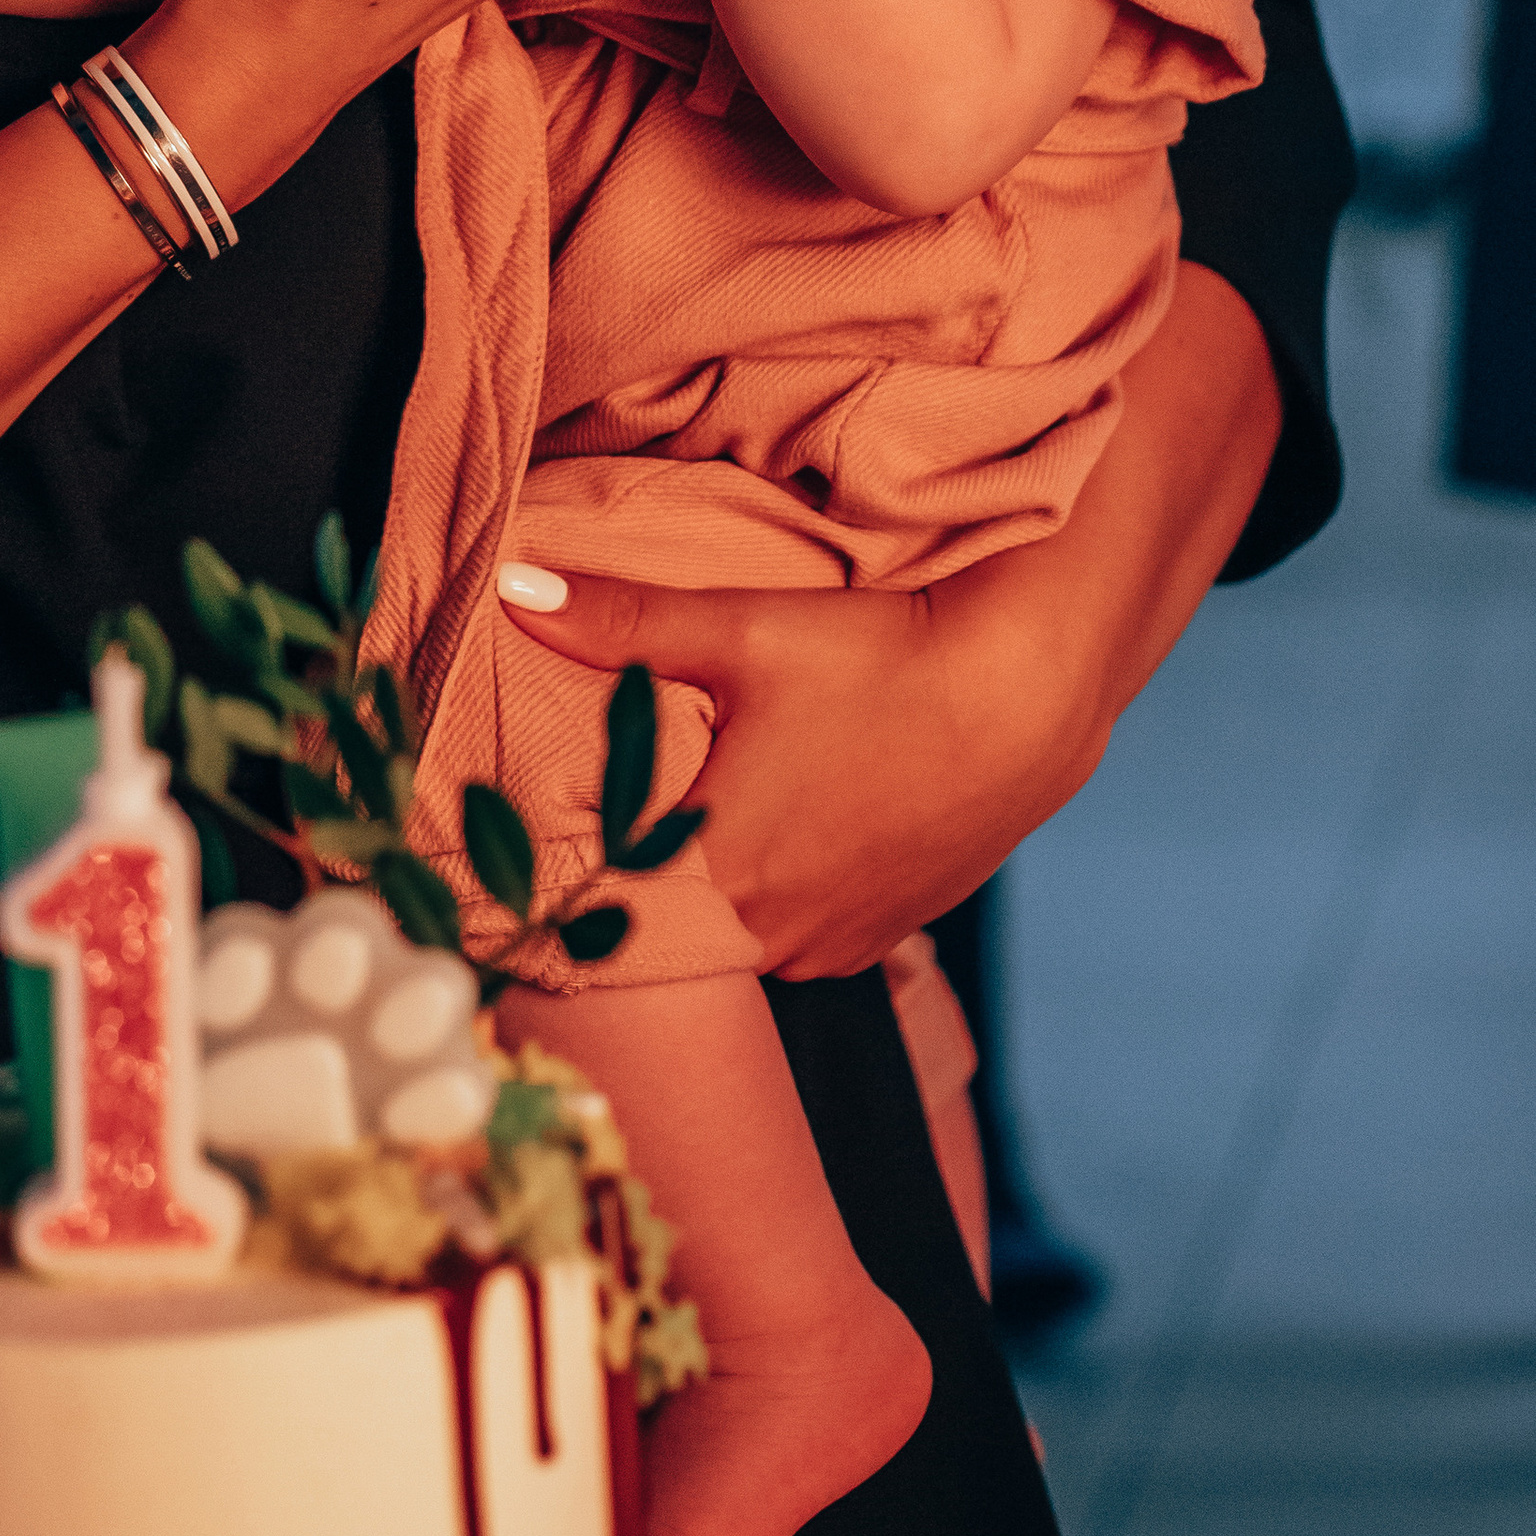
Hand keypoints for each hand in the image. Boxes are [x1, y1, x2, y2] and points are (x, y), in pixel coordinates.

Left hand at [495, 572, 1057, 976]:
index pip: (602, 900)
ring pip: (736, 921)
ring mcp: (834, 947)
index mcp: (716, 879)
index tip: (541, 820)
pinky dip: (782, 884)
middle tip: (627, 789)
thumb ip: (619, 622)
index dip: (573, 854)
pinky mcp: (881, 937)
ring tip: (719, 797)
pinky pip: (797, 927)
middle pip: (671, 910)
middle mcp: (772, 940)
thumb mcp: (742, 632)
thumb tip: (511, 588)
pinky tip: (790, 820)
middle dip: (644, 855)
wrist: (1025, 696)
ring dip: (720, 873)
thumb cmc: (881, 660)